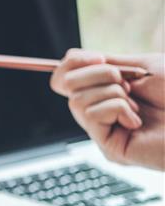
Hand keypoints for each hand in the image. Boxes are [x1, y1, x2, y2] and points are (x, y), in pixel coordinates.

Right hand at [50, 49, 164, 169]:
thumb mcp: (141, 67)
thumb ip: (105, 64)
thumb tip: (70, 59)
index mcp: (106, 92)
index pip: (65, 76)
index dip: (72, 62)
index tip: (99, 58)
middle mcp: (100, 112)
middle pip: (64, 85)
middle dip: (98, 74)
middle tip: (129, 83)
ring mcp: (103, 131)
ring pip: (77, 101)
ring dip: (113, 93)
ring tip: (137, 104)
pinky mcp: (109, 148)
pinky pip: (92, 116)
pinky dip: (118, 109)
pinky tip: (138, 121)